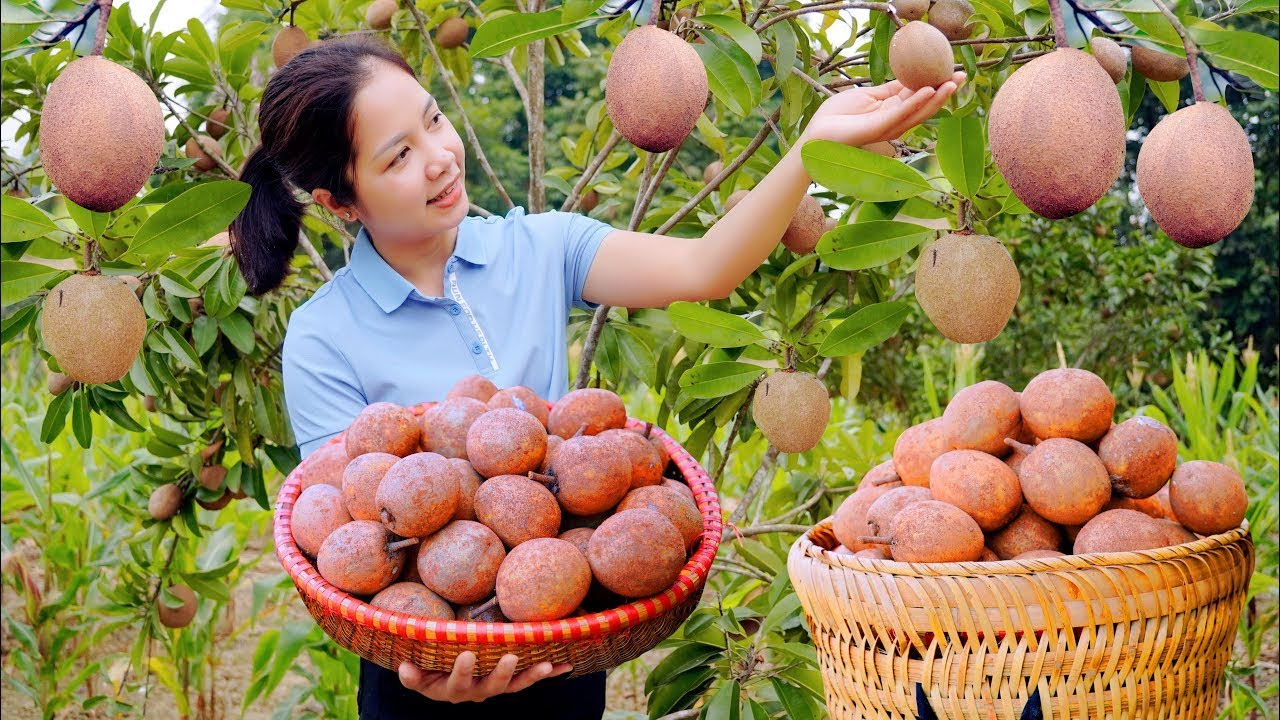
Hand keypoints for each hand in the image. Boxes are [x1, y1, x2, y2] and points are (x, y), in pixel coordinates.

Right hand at [397, 652, 572, 702]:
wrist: (444, 680)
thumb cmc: (428, 672)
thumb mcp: (418, 676)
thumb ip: (412, 676)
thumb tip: (403, 668)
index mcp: (453, 689)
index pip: (458, 682)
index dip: (463, 671)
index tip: (467, 655)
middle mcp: (477, 692)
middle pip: (492, 686)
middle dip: (502, 673)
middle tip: (510, 658)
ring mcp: (496, 688)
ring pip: (516, 685)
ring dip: (532, 675)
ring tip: (546, 665)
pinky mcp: (511, 682)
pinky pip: (530, 678)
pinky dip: (547, 673)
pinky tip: (565, 666)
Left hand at [799, 73, 966, 147]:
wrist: (816, 133)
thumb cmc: (837, 116)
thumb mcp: (867, 95)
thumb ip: (888, 90)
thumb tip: (907, 78)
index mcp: (891, 110)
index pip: (919, 96)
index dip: (936, 84)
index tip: (952, 71)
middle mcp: (894, 121)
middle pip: (925, 106)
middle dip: (945, 92)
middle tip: (963, 76)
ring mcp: (888, 126)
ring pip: (918, 112)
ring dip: (937, 97)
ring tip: (952, 82)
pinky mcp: (878, 128)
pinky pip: (901, 113)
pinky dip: (916, 102)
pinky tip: (928, 90)